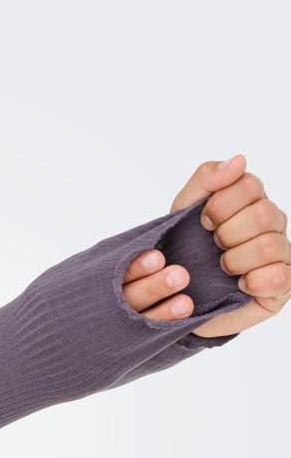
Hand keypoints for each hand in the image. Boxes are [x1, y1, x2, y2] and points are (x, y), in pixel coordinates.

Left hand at [122, 156, 290, 334]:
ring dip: (235, 259)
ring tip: (221, 268)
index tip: (202, 223)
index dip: (221, 205)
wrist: (178, 298)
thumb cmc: (184, 251)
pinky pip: (280, 277)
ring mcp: (281, 254)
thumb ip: (207, 179)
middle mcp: (272, 223)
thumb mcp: (184, 210)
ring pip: (269, 245)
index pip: (250, 185)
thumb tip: (239, 159)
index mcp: (251, 200)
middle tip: (212, 246)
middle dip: (227, 233)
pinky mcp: (281, 285)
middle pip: (264, 214)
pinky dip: (253, 281)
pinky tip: (238, 284)